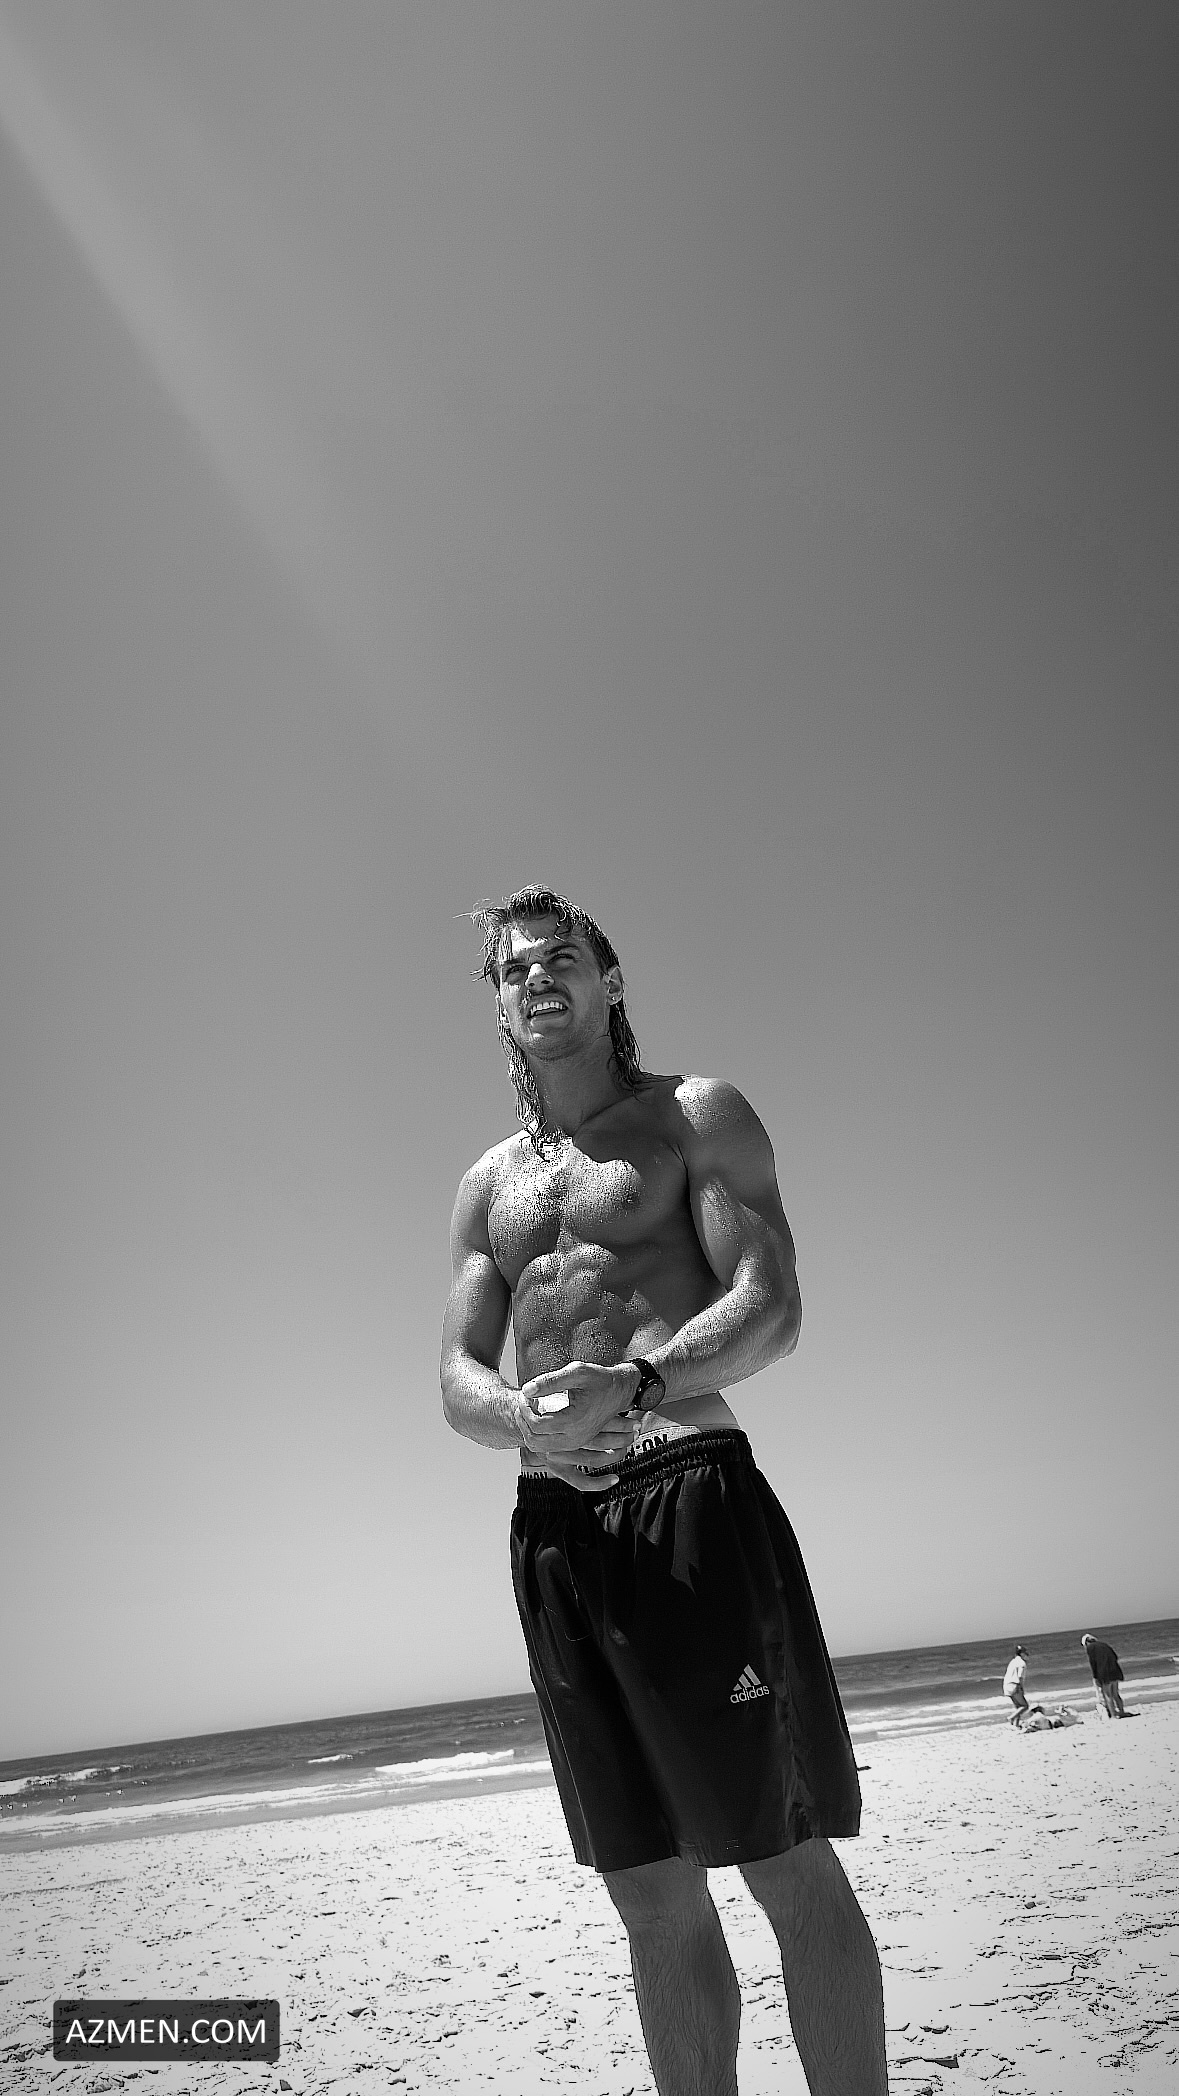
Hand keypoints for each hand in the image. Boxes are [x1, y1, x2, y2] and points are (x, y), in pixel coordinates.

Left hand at [516, 1360, 639, 1458]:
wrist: (619, 1391)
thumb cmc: (599, 1379)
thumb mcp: (577, 1372)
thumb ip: (550, 1381)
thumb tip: (526, 1390)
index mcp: (574, 1421)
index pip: (536, 1424)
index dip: (524, 1408)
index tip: (525, 1393)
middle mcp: (574, 1438)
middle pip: (534, 1439)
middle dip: (523, 1420)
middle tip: (524, 1401)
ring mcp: (575, 1443)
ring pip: (539, 1446)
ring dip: (528, 1429)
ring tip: (529, 1408)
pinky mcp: (574, 1443)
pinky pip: (547, 1446)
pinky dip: (538, 1434)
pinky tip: (540, 1414)